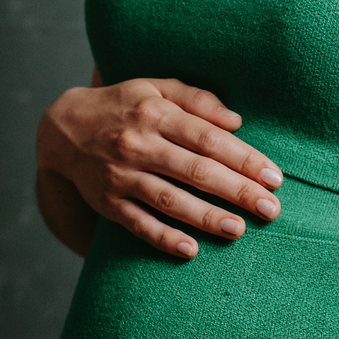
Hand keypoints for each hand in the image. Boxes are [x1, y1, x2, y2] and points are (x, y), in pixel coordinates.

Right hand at [36, 77, 282, 258]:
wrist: (63, 129)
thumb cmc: (123, 106)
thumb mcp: (155, 87)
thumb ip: (197, 99)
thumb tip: (236, 122)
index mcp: (155, 114)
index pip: (208, 139)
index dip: (244, 159)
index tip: (274, 177)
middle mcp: (137, 145)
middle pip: (195, 171)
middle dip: (236, 191)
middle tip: (270, 208)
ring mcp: (120, 176)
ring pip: (169, 200)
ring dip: (206, 217)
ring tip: (238, 229)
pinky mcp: (107, 203)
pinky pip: (138, 224)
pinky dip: (163, 238)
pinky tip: (191, 250)